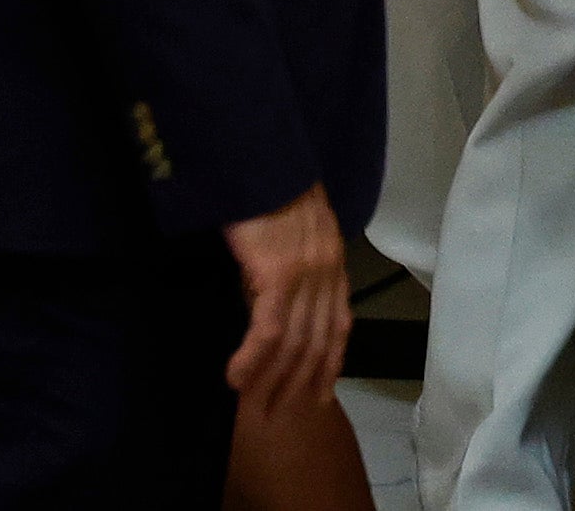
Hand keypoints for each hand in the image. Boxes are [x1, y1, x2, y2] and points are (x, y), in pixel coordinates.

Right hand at [222, 182, 350, 419]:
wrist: (260, 160)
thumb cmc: (266, 195)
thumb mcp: (288, 237)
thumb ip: (289, 272)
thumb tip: (270, 309)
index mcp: (332, 263)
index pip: (338, 326)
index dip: (328, 365)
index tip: (316, 397)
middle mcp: (327, 270)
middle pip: (318, 342)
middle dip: (297, 384)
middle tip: (275, 415)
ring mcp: (306, 272)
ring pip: (295, 342)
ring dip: (272, 380)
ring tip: (252, 406)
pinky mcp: (278, 272)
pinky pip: (270, 328)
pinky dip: (254, 359)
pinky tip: (236, 379)